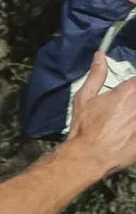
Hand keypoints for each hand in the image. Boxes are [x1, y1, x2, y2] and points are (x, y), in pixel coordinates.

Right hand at [64, 52, 135, 177]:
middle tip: (127, 110)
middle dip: (135, 101)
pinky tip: (131, 131)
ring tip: (129, 121)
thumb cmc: (84, 129)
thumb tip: (100, 56)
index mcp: (129, 91)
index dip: (133, 87)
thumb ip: (96, 75)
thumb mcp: (84, 99)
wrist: (88, 157)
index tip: (128, 94)